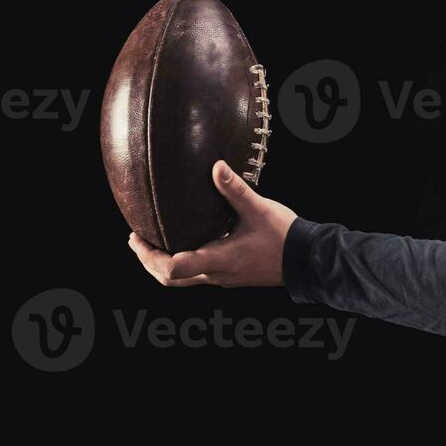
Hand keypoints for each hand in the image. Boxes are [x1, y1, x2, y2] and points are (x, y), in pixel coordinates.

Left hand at [128, 160, 297, 287]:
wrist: (309, 260)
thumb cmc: (285, 237)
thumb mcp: (259, 209)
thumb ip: (235, 189)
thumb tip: (216, 166)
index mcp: (219, 260)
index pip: (173, 268)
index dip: (149, 254)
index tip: (136, 236)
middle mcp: (217, 274)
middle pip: (170, 279)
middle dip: (149, 261)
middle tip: (136, 241)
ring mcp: (225, 278)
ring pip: (183, 280)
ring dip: (164, 263)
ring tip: (155, 243)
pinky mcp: (233, 276)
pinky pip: (199, 275)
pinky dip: (184, 262)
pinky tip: (188, 244)